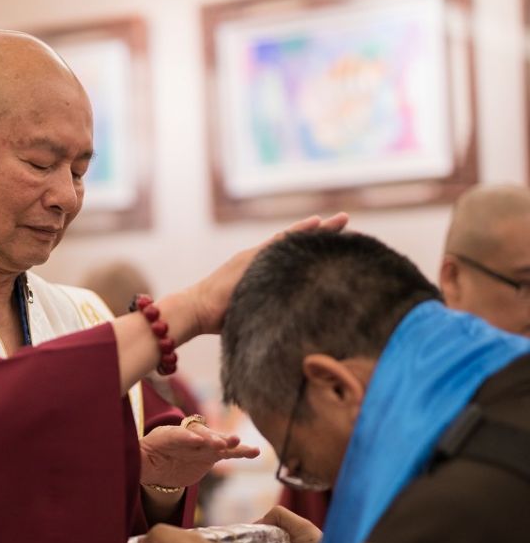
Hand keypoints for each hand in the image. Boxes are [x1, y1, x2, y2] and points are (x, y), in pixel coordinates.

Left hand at [140, 423, 259, 488]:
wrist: (156, 465)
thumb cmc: (145, 459)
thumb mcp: (139, 461)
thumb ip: (140, 461)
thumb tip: (133, 464)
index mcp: (168, 435)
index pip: (178, 434)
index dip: (186, 438)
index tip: (195, 442)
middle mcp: (187, 437)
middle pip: (201, 436)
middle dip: (210, 439)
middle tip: (221, 443)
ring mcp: (201, 446)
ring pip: (217, 443)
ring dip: (229, 444)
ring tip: (241, 444)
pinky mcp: (211, 456)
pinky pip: (227, 454)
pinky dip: (240, 453)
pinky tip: (255, 452)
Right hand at [185, 213, 347, 336]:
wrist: (195, 311)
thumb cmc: (219, 319)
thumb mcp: (252, 312)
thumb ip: (270, 310)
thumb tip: (293, 323)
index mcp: (260, 271)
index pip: (292, 256)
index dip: (313, 247)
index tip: (336, 240)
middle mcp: (258, 259)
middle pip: (296, 242)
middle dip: (322, 233)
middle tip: (346, 219)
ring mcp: (255, 257)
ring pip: (291, 238)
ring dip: (316, 229)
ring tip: (340, 219)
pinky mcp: (251, 259)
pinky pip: (279, 243)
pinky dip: (298, 233)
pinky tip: (316, 223)